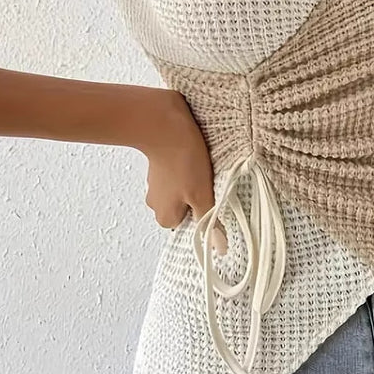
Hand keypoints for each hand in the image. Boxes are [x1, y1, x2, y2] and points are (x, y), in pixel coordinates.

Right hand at [140, 89, 226, 252]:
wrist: (164, 125)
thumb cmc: (183, 161)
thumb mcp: (203, 195)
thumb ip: (210, 222)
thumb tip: (219, 248)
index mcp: (165, 216)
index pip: (190, 225)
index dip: (202, 212)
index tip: (209, 197)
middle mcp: (155, 204)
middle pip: (185, 208)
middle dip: (197, 195)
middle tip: (205, 181)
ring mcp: (154, 185)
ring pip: (180, 190)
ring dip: (191, 180)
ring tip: (198, 166)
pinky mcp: (157, 167)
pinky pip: (174, 174)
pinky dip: (184, 167)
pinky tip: (190, 157)